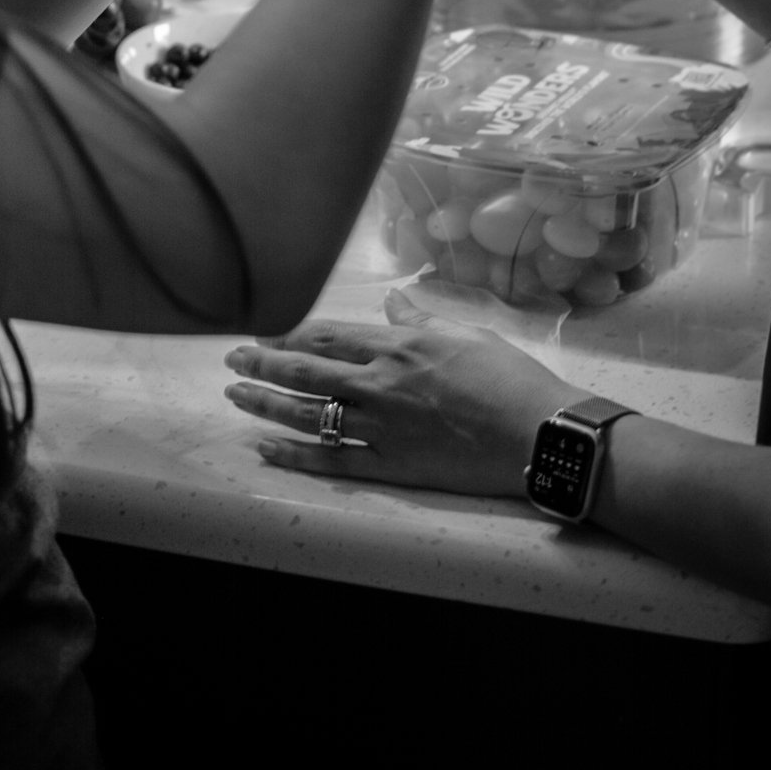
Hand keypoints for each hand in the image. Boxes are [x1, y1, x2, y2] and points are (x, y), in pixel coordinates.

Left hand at [223, 292, 571, 496]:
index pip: (328, 334)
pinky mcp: (391, 466)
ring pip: (309, 413)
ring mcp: (382, 427)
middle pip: (306, 370)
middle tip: (231, 357)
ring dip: (266, 403)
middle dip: (262, 361)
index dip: (289, 330)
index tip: (263, 327)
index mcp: (398, 346)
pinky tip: (266, 449)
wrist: (539, 433)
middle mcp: (380, 384)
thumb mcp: (464, 334)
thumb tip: (393, 303)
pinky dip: (295, 455)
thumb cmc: (509, 379)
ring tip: (236, 395)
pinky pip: (332, 461)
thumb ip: (419, 320)